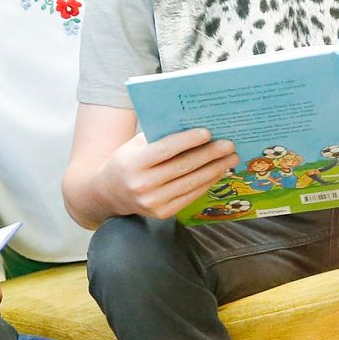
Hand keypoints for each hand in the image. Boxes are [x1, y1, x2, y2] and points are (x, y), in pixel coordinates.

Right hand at [97, 128, 238, 221]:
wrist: (108, 193)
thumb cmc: (126, 161)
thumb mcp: (134, 145)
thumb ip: (159, 137)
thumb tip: (194, 125)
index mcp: (133, 163)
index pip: (166, 150)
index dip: (188, 141)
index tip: (208, 132)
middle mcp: (142, 185)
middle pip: (183, 167)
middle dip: (209, 155)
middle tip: (229, 144)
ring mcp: (152, 202)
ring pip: (190, 183)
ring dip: (214, 170)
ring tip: (230, 158)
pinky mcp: (162, 213)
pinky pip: (190, 196)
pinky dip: (206, 183)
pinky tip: (218, 172)